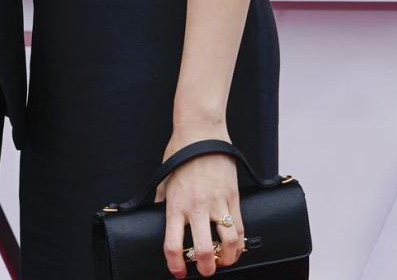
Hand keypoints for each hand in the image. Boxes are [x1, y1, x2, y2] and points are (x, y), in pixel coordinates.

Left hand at [156, 129, 244, 277]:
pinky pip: (240, 227)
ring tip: (223, 261)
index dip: (175, 265)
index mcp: (175, 203)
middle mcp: (196, 206)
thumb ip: (162, 200)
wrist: (200, 131)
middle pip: (204, 250)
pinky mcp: (233, 197)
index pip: (173, 244)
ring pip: (228, 244)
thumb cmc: (180, 152)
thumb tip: (156, 217)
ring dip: (227, 259)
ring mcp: (217, 202)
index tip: (177, 273)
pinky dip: (239, 243)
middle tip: (205, 270)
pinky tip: (236, 247)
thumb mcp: (164, 178)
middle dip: (205, 268)